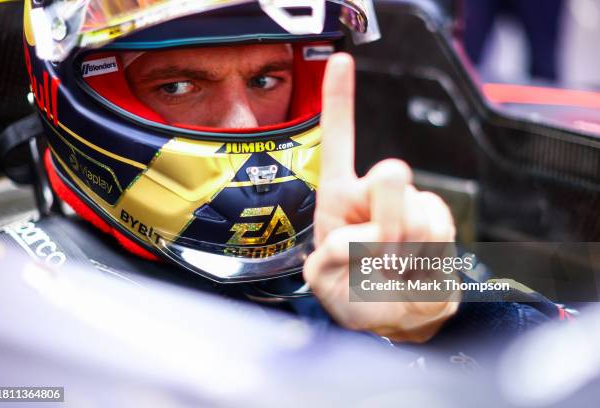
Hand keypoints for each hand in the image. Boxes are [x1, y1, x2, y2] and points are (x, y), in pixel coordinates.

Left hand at [303, 53, 458, 342]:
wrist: (397, 313)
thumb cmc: (353, 290)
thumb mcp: (325, 281)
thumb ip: (333, 259)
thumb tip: (367, 238)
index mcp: (338, 199)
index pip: (339, 144)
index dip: (339, 101)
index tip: (341, 61)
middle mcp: (372, 194)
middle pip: (391, 175)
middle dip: (390, 218)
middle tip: (381, 251)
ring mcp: (408, 204)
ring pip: (420, 212)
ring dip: (407, 250)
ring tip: (393, 268)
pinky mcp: (437, 220)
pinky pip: (441, 229)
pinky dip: (428, 257)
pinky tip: (415, 268)